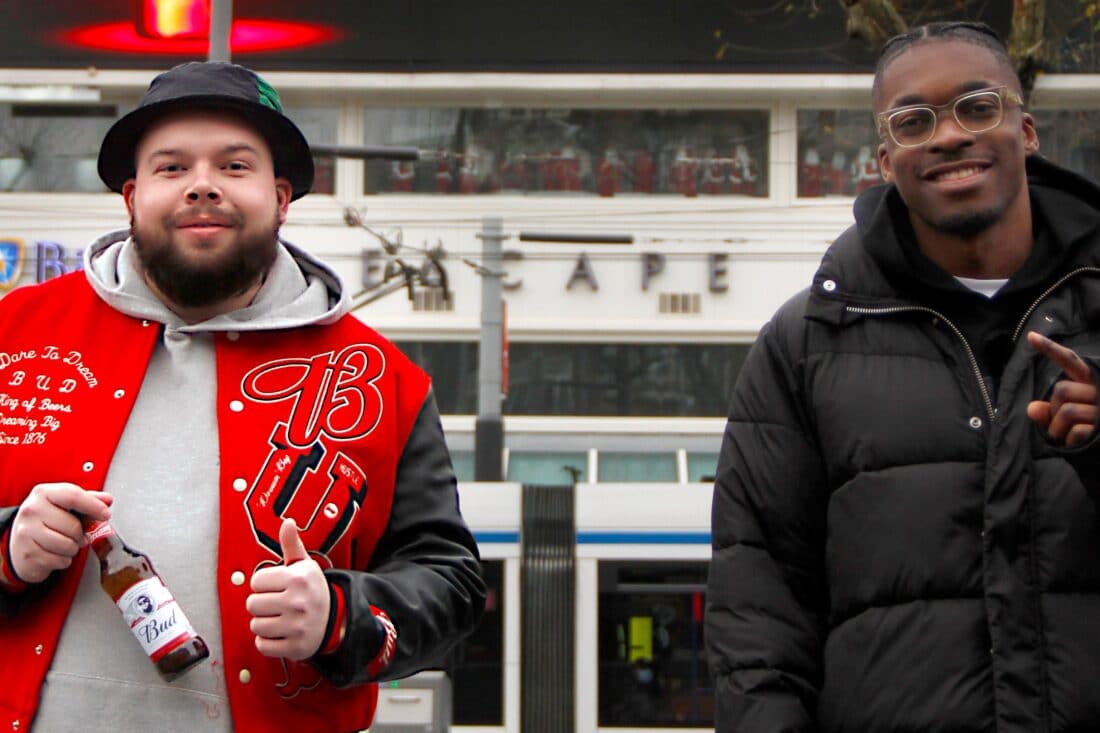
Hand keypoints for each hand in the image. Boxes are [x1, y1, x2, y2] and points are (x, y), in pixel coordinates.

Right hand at [9, 483, 111, 582]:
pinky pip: (60, 560)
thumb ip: (88, 500)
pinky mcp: (27, 554)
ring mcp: (26, 533)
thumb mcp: (65, 505)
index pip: (73, 496)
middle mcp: (32, 511)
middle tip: (74, 534)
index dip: (94, 506)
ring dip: (73, 548)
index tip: (106, 514)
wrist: (18, 543)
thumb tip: (107, 499)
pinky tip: (55, 553)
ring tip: (64, 543)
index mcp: (43, 493)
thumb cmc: (46, 521)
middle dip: (80, 534)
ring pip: (67, 545)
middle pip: (73, 525)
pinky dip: (63, 560)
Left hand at [246, 518, 329, 660]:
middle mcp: (298, 602)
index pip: (256, 581)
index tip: (276, 587)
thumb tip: (287, 522)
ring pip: (256, 625)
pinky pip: (262, 645)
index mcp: (298, 579)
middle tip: (277, 604)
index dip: (264, 584)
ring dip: (264, 623)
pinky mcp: (295, 647)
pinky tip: (280, 633)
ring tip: (279, 618)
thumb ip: (292, 544)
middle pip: (252, 604)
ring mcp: (297, 626)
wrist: (336, 619)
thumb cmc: (312, 590)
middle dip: (261, 604)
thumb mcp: (305, 565)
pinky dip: (267, 642)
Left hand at [1026, 331, 1097, 446]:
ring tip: (1065, 434)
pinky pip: (1075, 431)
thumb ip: (1047, 410)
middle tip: (1059, 422)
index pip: (1070, 361)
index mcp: (1088, 382)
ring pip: (1066, 411)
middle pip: (1061, 390)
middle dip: (1052, 409)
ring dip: (1056, 428)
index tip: (1030, 336)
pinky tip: (1074, 442)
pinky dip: (1067, 440)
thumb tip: (1032, 409)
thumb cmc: (1083, 428)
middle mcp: (1099, 391)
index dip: (1050, 349)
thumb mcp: (1063, 417)